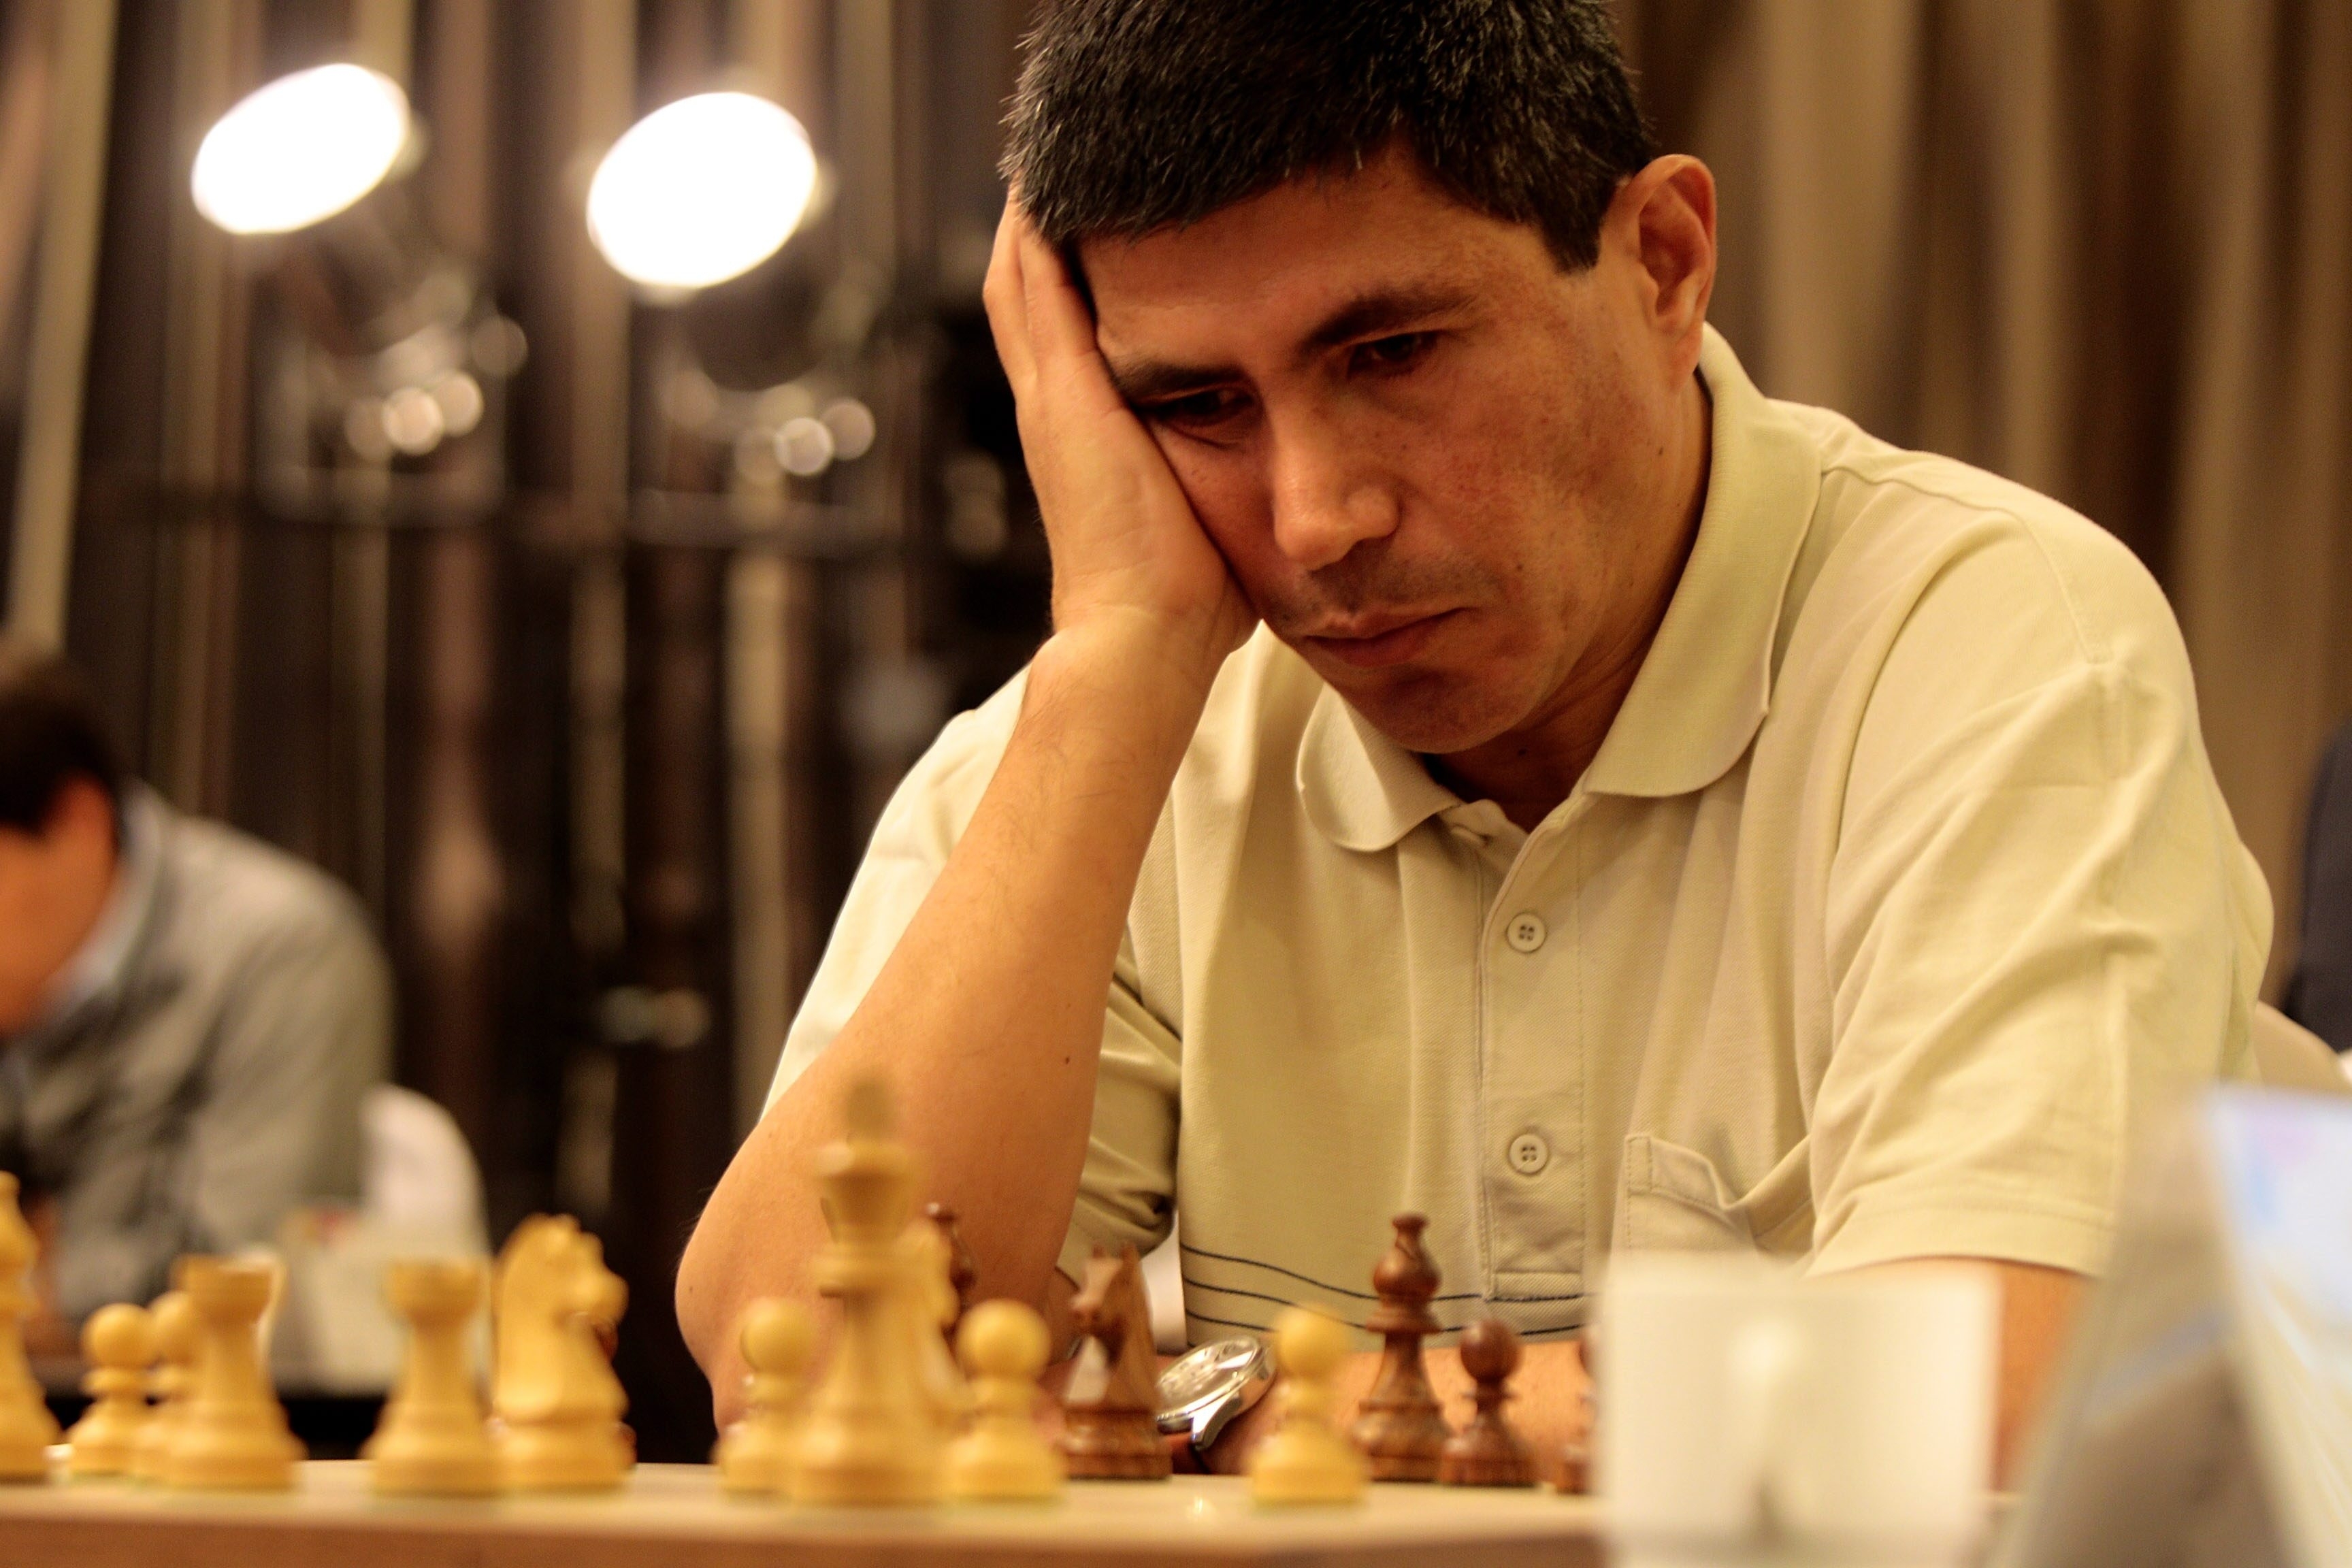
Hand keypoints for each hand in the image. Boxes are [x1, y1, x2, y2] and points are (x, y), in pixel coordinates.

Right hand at [983, 203, 1255, 692]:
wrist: (1146, 639)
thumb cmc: (1191, 600)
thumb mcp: (1212, 510)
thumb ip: (1230, 477)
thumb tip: (1292, 481)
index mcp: (1085, 437)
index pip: (1062, 334)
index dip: (1066, 275)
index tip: (1091, 220)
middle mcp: (1055, 412)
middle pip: (1026, 293)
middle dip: (1040, 225)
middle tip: (1056, 158)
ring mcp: (1052, 403)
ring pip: (1018, 282)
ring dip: (1030, 216)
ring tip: (1049, 150)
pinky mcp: (1064, 400)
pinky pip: (1033, 294)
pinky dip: (1033, 237)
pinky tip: (1044, 184)